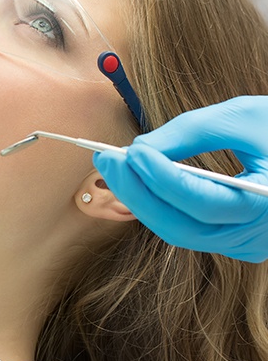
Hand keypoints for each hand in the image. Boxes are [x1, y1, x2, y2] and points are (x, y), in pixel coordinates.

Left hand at [93, 96, 267, 262]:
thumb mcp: (243, 117)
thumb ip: (191, 132)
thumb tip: (140, 149)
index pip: (202, 202)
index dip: (161, 178)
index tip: (131, 152)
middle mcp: (256, 236)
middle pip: (181, 226)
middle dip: (137, 193)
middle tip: (107, 160)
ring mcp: (245, 244)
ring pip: (179, 231)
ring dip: (142, 200)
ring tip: (115, 166)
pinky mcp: (233, 239)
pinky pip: (187, 227)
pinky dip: (160, 204)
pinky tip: (139, 181)